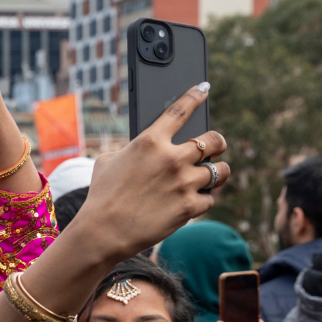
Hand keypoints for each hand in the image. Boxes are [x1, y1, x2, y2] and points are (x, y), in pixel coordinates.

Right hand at [67, 83, 228, 262]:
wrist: (103, 232)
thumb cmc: (101, 196)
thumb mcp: (107, 162)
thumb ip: (131, 150)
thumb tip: (142, 150)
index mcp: (150, 141)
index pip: (180, 110)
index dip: (195, 96)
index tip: (204, 89)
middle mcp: (172, 158)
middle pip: (214, 139)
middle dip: (218, 142)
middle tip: (215, 147)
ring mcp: (184, 183)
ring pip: (220, 170)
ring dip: (217, 173)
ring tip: (211, 177)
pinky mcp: (189, 207)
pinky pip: (210, 199)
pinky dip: (203, 200)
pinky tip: (194, 202)